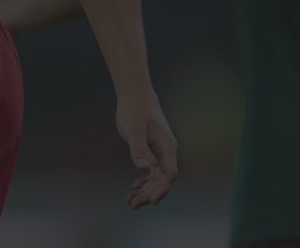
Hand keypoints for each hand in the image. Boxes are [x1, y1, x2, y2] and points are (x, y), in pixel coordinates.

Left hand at [115, 89, 177, 208]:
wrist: (135, 95)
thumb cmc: (134, 109)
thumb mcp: (133, 129)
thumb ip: (138, 149)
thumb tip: (144, 168)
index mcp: (166, 146)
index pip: (169, 173)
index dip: (162, 189)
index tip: (151, 201)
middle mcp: (167, 151)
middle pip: (163, 179)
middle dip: (150, 193)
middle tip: (132, 204)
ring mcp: (160, 151)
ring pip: (157, 177)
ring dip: (146, 190)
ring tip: (130, 201)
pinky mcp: (153, 150)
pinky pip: (152, 171)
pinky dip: (145, 181)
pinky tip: (135, 188)